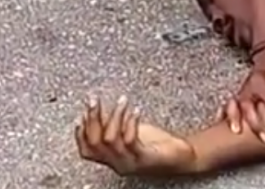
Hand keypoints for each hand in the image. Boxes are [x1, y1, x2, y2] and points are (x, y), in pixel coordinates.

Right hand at [76, 95, 196, 175]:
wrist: (183, 158)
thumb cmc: (157, 145)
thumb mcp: (131, 133)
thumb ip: (114, 125)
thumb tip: (97, 109)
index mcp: (112, 159)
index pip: (87, 150)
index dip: (80, 132)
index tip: (82, 112)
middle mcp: (118, 164)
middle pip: (95, 143)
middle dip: (92, 118)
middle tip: (93, 100)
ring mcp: (131, 163)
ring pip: (110, 140)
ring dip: (114, 116)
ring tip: (122, 101)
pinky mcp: (145, 158)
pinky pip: (130, 140)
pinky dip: (130, 122)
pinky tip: (135, 110)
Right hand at [216, 47, 264, 142]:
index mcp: (262, 80)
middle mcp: (249, 86)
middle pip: (248, 107)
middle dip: (257, 125)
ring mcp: (242, 92)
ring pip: (233, 106)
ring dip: (234, 119)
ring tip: (237, 132)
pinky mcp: (239, 96)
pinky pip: (227, 106)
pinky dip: (225, 116)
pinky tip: (226, 126)